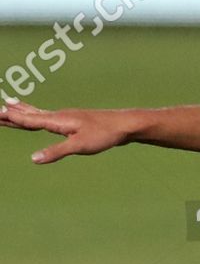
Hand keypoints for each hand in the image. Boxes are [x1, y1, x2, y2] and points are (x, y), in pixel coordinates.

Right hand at [0, 101, 133, 164]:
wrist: (124, 125)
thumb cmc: (103, 135)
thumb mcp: (79, 146)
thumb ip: (56, 152)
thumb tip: (34, 159)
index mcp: (57, 121)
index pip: (29, 120)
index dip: (12, 118)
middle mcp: (58, 116)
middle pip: (29, 115)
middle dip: (11, 114)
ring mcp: (65, 117)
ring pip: (37, 113)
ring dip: (21, 110)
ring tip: (8, 104)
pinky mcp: (71, 121)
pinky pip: (47, 116)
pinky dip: (36, 113)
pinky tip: (36, 115)